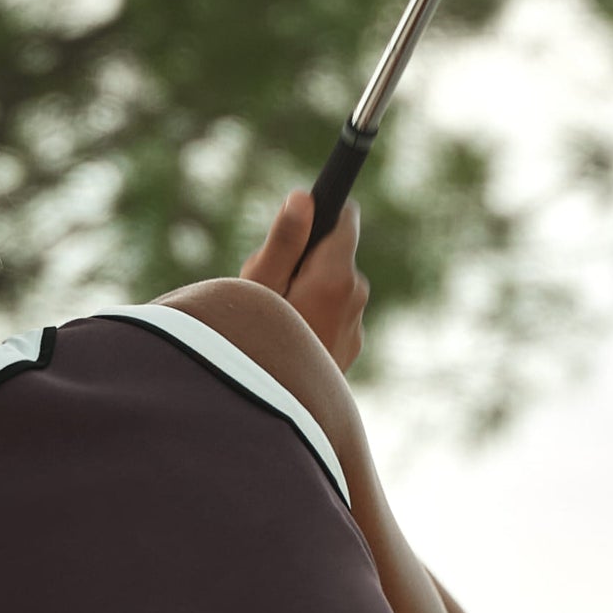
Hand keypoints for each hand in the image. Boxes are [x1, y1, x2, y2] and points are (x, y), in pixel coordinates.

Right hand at [237, 187, 368, 369]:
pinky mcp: (351, 347)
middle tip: (267, 287)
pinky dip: (313, 317)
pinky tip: (287, 340)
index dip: (321, 212)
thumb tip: (303, 197)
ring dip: (305, 291)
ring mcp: (356, 325)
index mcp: (336, 276)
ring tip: (272, 320)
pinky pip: (333, 315)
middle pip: (332, 254)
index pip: (345, 218)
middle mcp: (356, 297)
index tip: (301, 219)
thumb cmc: (255, 348)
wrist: (273, 414)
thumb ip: (284, 241)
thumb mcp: (259, 289)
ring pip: (331, 287)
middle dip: (301, 259)